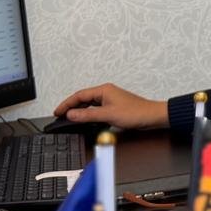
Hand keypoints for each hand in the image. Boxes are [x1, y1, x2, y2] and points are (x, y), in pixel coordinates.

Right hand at [52, 83, 168, 129]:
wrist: (152, 117)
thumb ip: (88, 115)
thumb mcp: (108, 115)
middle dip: (71, 106)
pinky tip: (86, 120)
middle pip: (83, 98)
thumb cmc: (136, 113)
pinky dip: (89, 114)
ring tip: (70, 118)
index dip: (66, 104)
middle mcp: (106, 93)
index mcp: (104, 90)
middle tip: (60, 115)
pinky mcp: (114, 107)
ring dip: (80, 110)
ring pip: (90, 104)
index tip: (57, 111)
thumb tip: (71, 114)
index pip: (79, 95)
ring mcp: (110, 99)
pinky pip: (96, 109)